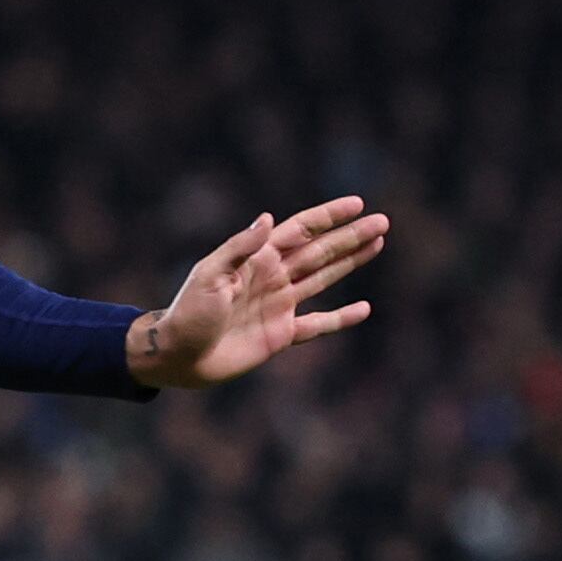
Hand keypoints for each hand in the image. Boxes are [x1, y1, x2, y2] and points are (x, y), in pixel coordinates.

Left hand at [127, 198, 392, 388]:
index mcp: (257, 259)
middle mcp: (273, 278)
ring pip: (324, 278)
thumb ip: (239, 248)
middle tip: (383, 222)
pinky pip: (318, 324)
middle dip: (351, 236)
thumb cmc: (188, 313)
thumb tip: (268, 218)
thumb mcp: (209, 275)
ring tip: (377, 245)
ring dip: (351, 262)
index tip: (358, 204)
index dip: (328, 217)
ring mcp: (279, 305)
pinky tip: (364, 308)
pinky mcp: (281, 334)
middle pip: (320, 251)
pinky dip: (341, 318)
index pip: (300, 231)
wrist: (177, 356)